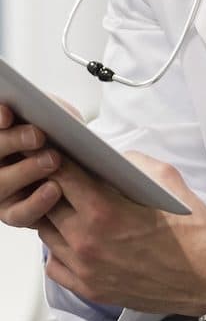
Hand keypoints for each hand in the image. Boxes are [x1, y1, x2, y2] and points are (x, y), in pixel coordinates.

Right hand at [0, 103, 62, 227]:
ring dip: (26, 171)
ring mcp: (0, 189)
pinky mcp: (13, 213)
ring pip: (2, 184)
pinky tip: (54, 189)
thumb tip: (39, 108)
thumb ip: (45, 107)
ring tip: (53, 160)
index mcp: (2, 133)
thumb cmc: (64, 135)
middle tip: (38, 136)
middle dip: (13, 141)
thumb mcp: (57, 115)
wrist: (81, 168)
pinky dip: (36, 202)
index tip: (8, 115)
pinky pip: (19, 213)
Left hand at [37, 153, 205, 316]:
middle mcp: (86, 241)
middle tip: (59, 176)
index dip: (56, 160)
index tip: (56, 153)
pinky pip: (54, 265)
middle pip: (46, 204)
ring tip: (68, 207)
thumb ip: (131, 163)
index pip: (60, 176)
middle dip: (51, 186)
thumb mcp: (166, 179)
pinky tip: (75, 238)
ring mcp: (84, 269)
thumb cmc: (190, 228)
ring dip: (54, 217)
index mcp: (104, 211)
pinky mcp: (89, 289)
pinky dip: (59, 249)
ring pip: (46, 234)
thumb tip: (106, 157)